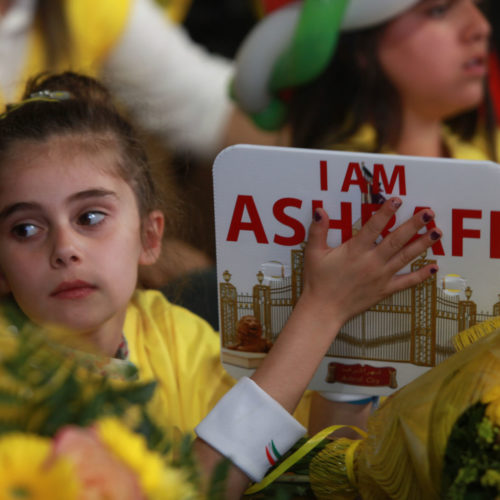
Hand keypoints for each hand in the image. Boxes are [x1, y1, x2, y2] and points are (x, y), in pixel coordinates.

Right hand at [302, 197, 440, 325]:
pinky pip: (406, 282)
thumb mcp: (313, 253)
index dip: (386, 212)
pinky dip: (421, 275)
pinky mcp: (384, 290)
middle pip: (396, 240)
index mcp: (355, 250)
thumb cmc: (317, 281)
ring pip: (406, 257)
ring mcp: (381, 276)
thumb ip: (318, 231)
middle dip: (414, 225)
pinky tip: (433, 267)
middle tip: (429, 213)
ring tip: (437, 232)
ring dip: (422, 244)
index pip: (374, 227)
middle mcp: (371, 262)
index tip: (397, 200)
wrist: (323, 309)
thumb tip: (320, 211)